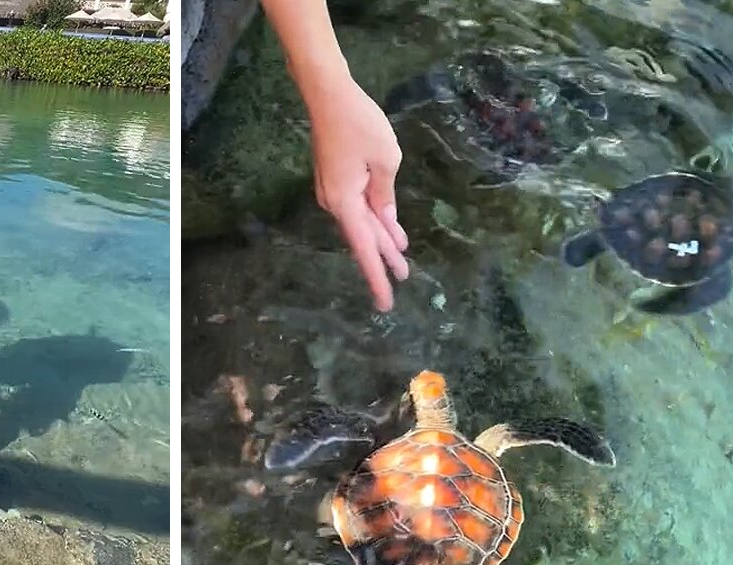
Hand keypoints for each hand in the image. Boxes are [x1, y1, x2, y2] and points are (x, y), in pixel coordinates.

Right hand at [306, 75, 410, 311]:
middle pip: (363, 238)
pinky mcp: (336, 180)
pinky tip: (391, 230)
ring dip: (382, 240)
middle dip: (384, 258)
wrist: (328, 96)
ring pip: (363, 223)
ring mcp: (334, 192)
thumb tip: (387, 222)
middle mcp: (335, 203)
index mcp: (345, 202)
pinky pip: (358, 208)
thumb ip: (386, 196)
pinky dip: (375, 221)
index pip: (363, 248)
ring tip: (403, 262)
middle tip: (404, 279)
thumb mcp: (385, 160)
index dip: (376, 275)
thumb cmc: (359, 124)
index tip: (385, 300)